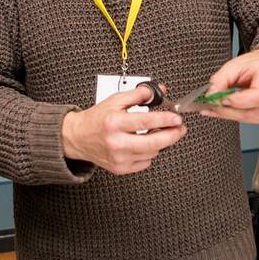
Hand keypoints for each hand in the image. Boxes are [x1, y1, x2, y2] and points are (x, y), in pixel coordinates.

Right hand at [61, 86, 185, 174]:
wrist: (78, 138)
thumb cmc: (96, 119)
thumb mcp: (115, 100)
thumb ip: (138, 94)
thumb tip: (159, 90)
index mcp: (114, 123)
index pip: (146, 122)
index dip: (165, 120)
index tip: (177, 118)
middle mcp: (116, 143)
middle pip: (153, 143)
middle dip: (172, 135)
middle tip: (180, 128)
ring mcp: (119, 158)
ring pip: (152, 153)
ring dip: (160, 142)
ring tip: (160, 132)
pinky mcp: (120, 169)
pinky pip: (145, 162)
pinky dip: (149, 152)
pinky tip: (144, 143)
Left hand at [199, 47, 258, 123]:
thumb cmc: (255, 65)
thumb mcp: (235, 65)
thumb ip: (221, 80)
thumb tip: (210, 95)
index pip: (258, 98)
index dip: (237, 102)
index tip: (221, 99)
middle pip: (250, 112)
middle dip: (226, 110)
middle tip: (210, 105)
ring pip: (247, 119)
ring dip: (228, 114)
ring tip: (214, 107)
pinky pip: (249, 120)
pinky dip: (234, 116)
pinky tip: (225, 110)